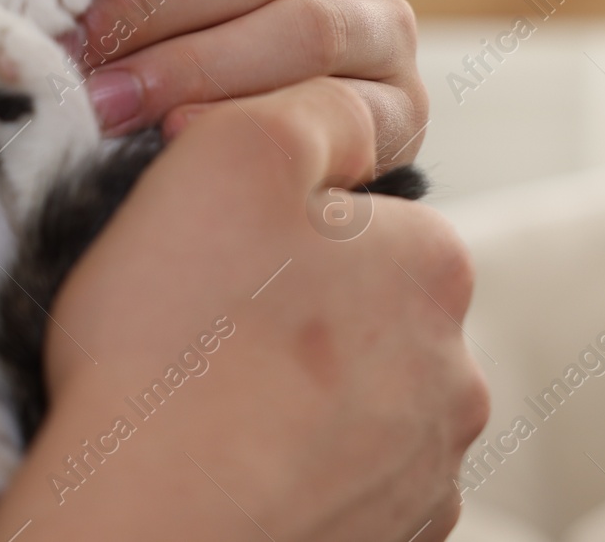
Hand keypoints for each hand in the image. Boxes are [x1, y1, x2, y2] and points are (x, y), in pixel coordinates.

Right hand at [0, 79, 488, 541]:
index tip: (214, 254)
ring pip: (354, 404)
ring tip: (206, 404)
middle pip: (363, 312)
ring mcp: (425, 473)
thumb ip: (314, 104)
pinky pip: (339, 484)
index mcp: (433, 264)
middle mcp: (456, 374)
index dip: (274, 225)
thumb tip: (351, 110)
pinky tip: (227, 463)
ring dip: (296, 398)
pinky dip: (292, 472)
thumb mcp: (234, 149)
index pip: (361, 217)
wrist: (148, 523)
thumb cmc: (180, 334)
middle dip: (296, 314)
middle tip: (202, 329)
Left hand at [81, 0, 428, 167]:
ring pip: (304, 33)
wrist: (227, 91)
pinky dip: (257, 123)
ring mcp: (386, 21)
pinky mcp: (401, 106)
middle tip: (83, 43)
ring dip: (194, 69)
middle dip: (161, 2)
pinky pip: (339, 114)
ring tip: (108, 100)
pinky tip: (181, 137)